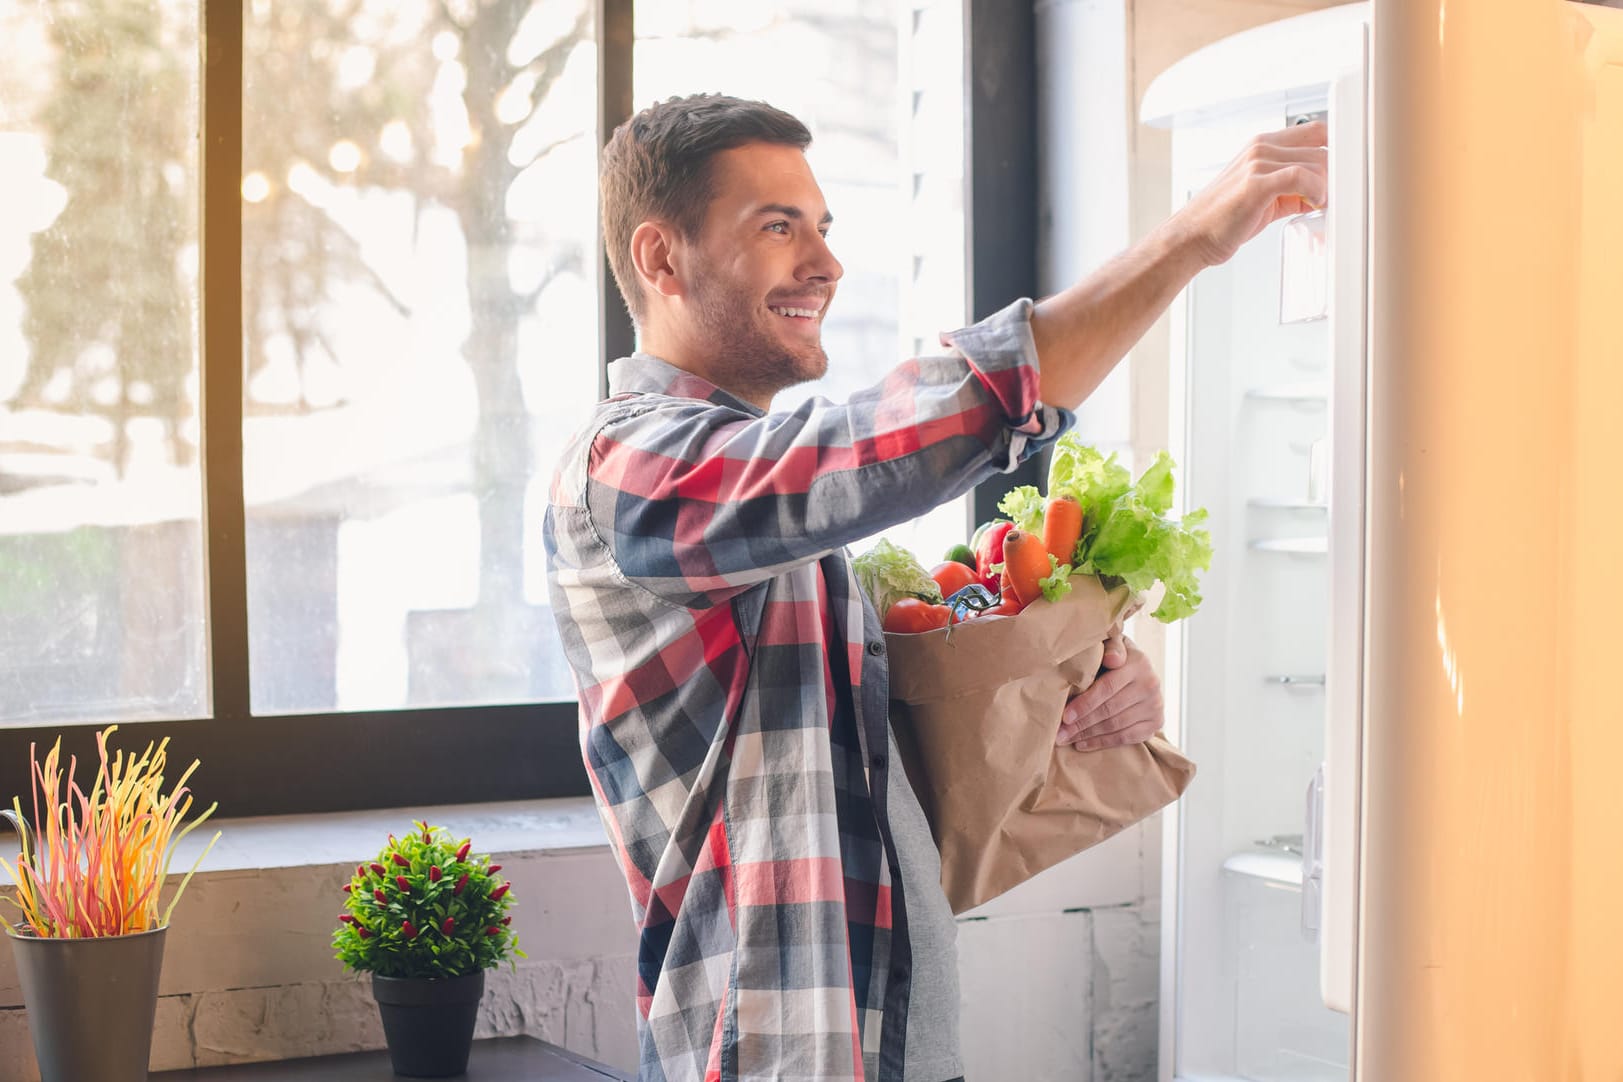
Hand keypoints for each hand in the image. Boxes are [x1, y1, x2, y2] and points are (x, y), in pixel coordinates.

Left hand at [1056, 631, 1164, 749]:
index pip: (1107, 687)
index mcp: (1138, 663)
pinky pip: (1126, 738)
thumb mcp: (1111, 643)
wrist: (1140, 670)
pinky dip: (1102, 742)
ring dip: (1088, 735)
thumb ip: (1110, 646)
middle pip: (1110, 709)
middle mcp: (1150, 684)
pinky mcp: (1156, 723)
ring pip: (1116, 726)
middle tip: (1059, 733)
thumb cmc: (1114, 656)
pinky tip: (1082, 744)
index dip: (1085, 704)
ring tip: (1066, 739)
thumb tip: (1112, 659)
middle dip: (1081, 723)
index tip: (1064, 716)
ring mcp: (1155, 706)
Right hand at [1172, 120, 1328, 268]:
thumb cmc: (1221, 220)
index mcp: (1261, 145)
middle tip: (1332, 196)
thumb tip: (1321, 193)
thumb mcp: (1261, 196)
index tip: (1339, 174)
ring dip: (1327, 187)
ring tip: (1319, 205)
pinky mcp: (1257, 184)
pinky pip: (1303, 177)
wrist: (1191, 237)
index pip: (1314, 130)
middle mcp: (1260, 147)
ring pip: (1317, 162)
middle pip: (1322, 146)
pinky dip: (1316, 191)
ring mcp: (1258, 163)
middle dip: (1334, 173)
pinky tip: (1312, 205)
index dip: (1334, 149)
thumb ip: (1290, 187)